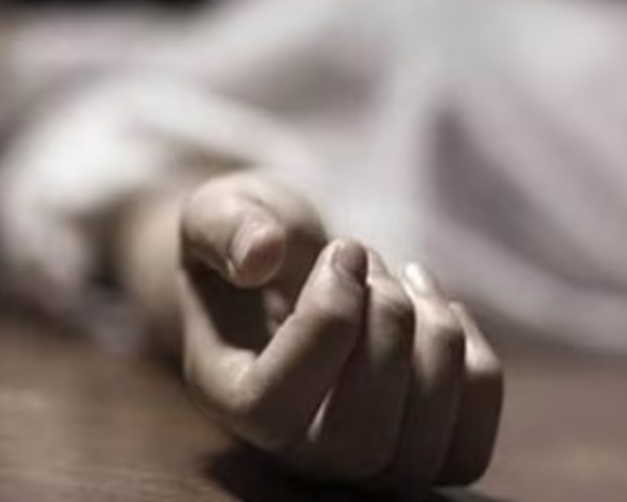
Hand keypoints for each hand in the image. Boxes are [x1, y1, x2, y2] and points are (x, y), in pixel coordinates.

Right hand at [178, 173, 503, 492]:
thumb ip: (225, 226)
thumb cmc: (248, 244)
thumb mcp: (217, 212)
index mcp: (228, 397)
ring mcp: (356, 462)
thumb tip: (260, 256)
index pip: (272, 408)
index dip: (324, 325)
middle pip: (357, 445)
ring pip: (420, 454)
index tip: (344, 251)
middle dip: (388, 330)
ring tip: (404, 278)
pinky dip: (475, 366)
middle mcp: (288, 450)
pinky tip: (436, 310)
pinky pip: (467, 448)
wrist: (281, 271)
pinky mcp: (414, 452)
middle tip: (371, 262)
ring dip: (436, 339)